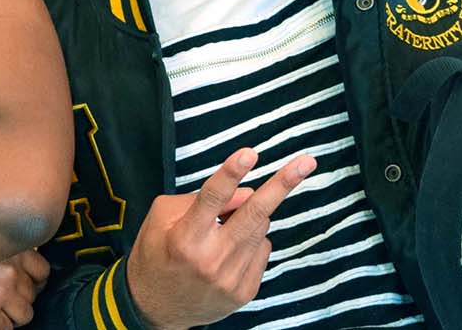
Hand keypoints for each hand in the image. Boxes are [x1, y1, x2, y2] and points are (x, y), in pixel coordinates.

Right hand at [0, 250, 49, 329]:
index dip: (35, 281)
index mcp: (13, 249)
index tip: (26, 284)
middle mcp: (11, 270)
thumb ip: (4, 249)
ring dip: (13, 315)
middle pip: (33, 294)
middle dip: (20, 298)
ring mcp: (0, 292)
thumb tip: (21, 268)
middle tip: (5, 297)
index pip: (43, 270)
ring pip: (25, 315)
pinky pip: (6, 329)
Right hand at [125, 148, 315, 329]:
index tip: (250, 153)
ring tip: (225, 226)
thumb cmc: (155, 255)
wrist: (155, 308)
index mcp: (184, 238)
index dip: (231, 173)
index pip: (211, 198)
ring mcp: (231, 278)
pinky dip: (251, 241)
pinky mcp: (245, 291)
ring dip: (250, 217)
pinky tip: (229, 248)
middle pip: (253, 214)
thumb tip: (245, 193)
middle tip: (305, 162)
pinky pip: (262, 251)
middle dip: (281, 185)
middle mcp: (211, 259)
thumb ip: (197, 200)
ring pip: (260, 229)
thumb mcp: (160, 219)